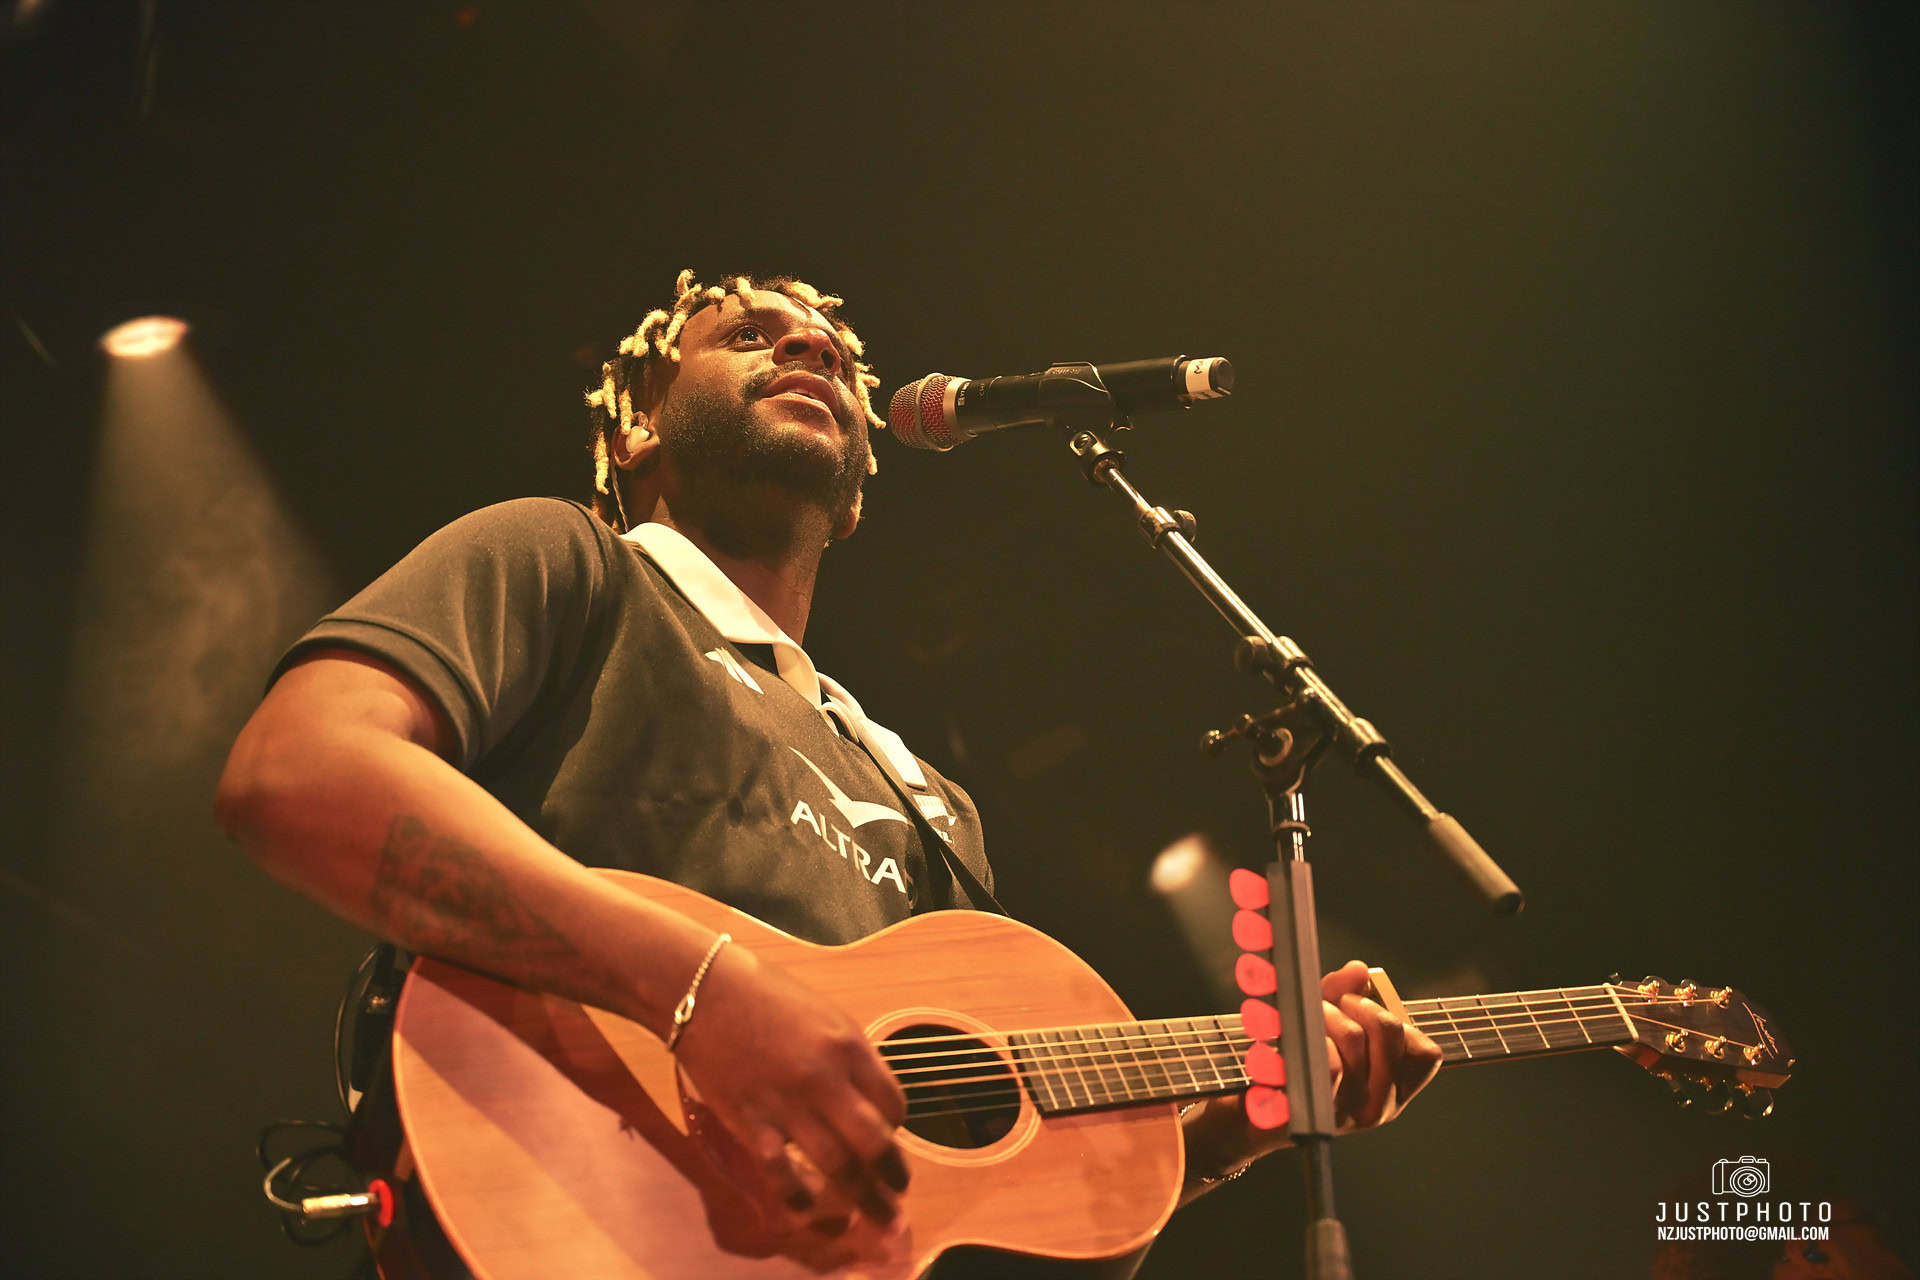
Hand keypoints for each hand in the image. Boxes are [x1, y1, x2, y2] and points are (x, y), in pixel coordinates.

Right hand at [667, 940, 909, 1234]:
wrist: (703, 990)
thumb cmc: (766, 996)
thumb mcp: (824, 1015)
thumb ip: (849, 1057)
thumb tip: (866, 1099)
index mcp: (849, 1045)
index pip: (893, 1103)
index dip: (897, 1128)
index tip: (890, 1139)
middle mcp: (825, 1078)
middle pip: (874, 1143)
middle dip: (892, 1176)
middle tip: (898, 1193)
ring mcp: (787, 1103)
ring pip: (837, 1166)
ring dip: (860, 1197)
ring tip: (871, 1213)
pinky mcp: (750, 1121)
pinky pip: (781, 1173)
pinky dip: (799, 1197)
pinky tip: (807, 1208)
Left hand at [1184, 960, 1442, 1187]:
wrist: (1249, 1113)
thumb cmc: (1294, 1066)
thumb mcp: (1323, 1024)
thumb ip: (1344, 995)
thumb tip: (1360, 970)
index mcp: (1392, 1090)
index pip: (1426, 1053)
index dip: (1396, 1017)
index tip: (1362, 1006)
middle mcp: (1378, 1107)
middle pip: (1390, 1032)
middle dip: (1357, 1001)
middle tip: (1333, 1003)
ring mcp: (1349, 1114)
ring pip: (1354, 1039)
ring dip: (1324, 1012)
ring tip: (1307, 1016)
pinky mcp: (1319, 1115)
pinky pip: (1328, 1062)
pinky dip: (1309, 1036)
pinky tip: (1294, 1038)